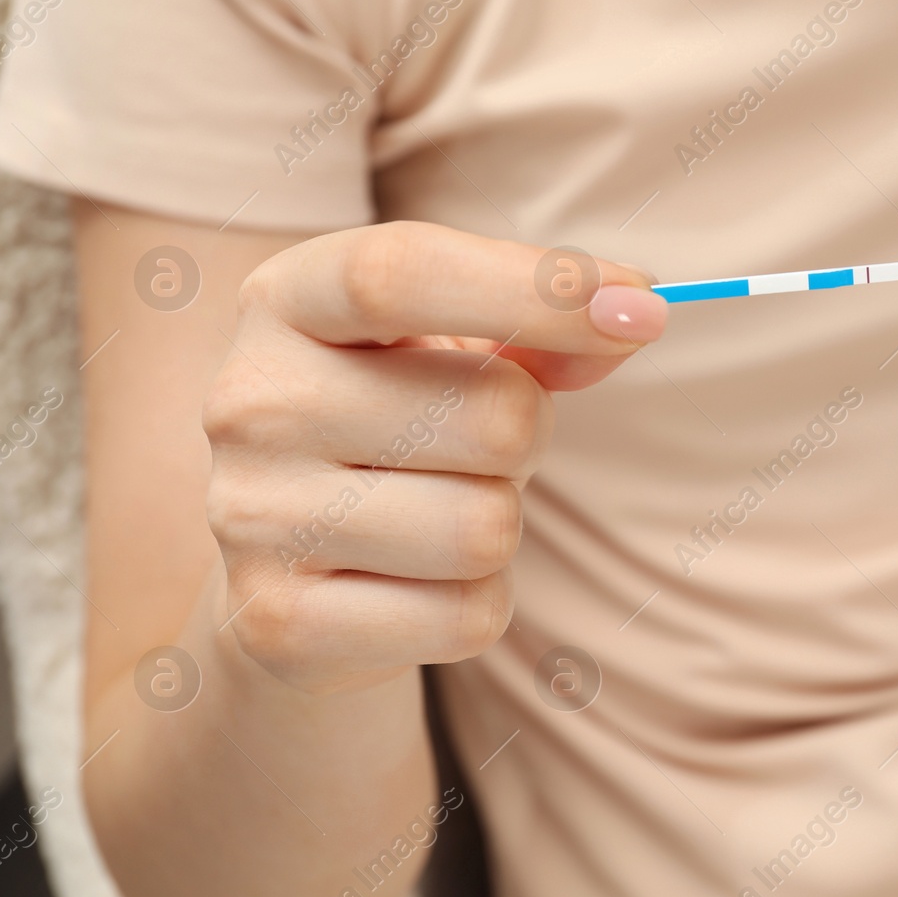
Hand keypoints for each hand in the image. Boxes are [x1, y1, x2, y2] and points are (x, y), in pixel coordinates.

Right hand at [202, 220, 663, 693]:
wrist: (287, 564)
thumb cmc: (396, 423)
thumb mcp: (454, 344)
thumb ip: (545, 323)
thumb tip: (634, 317)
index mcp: (285, 300)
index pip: (402, 273)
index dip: (538, 288)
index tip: (646, 310)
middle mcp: (252, 401)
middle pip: (494, 416)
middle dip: (527, 438)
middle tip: (470, 449)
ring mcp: (254, 516)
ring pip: (487, 528)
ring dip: (499, 527)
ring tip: (436, 512)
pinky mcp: (280, 623)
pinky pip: (468, 615)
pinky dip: (477, 603)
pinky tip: (415, 582)